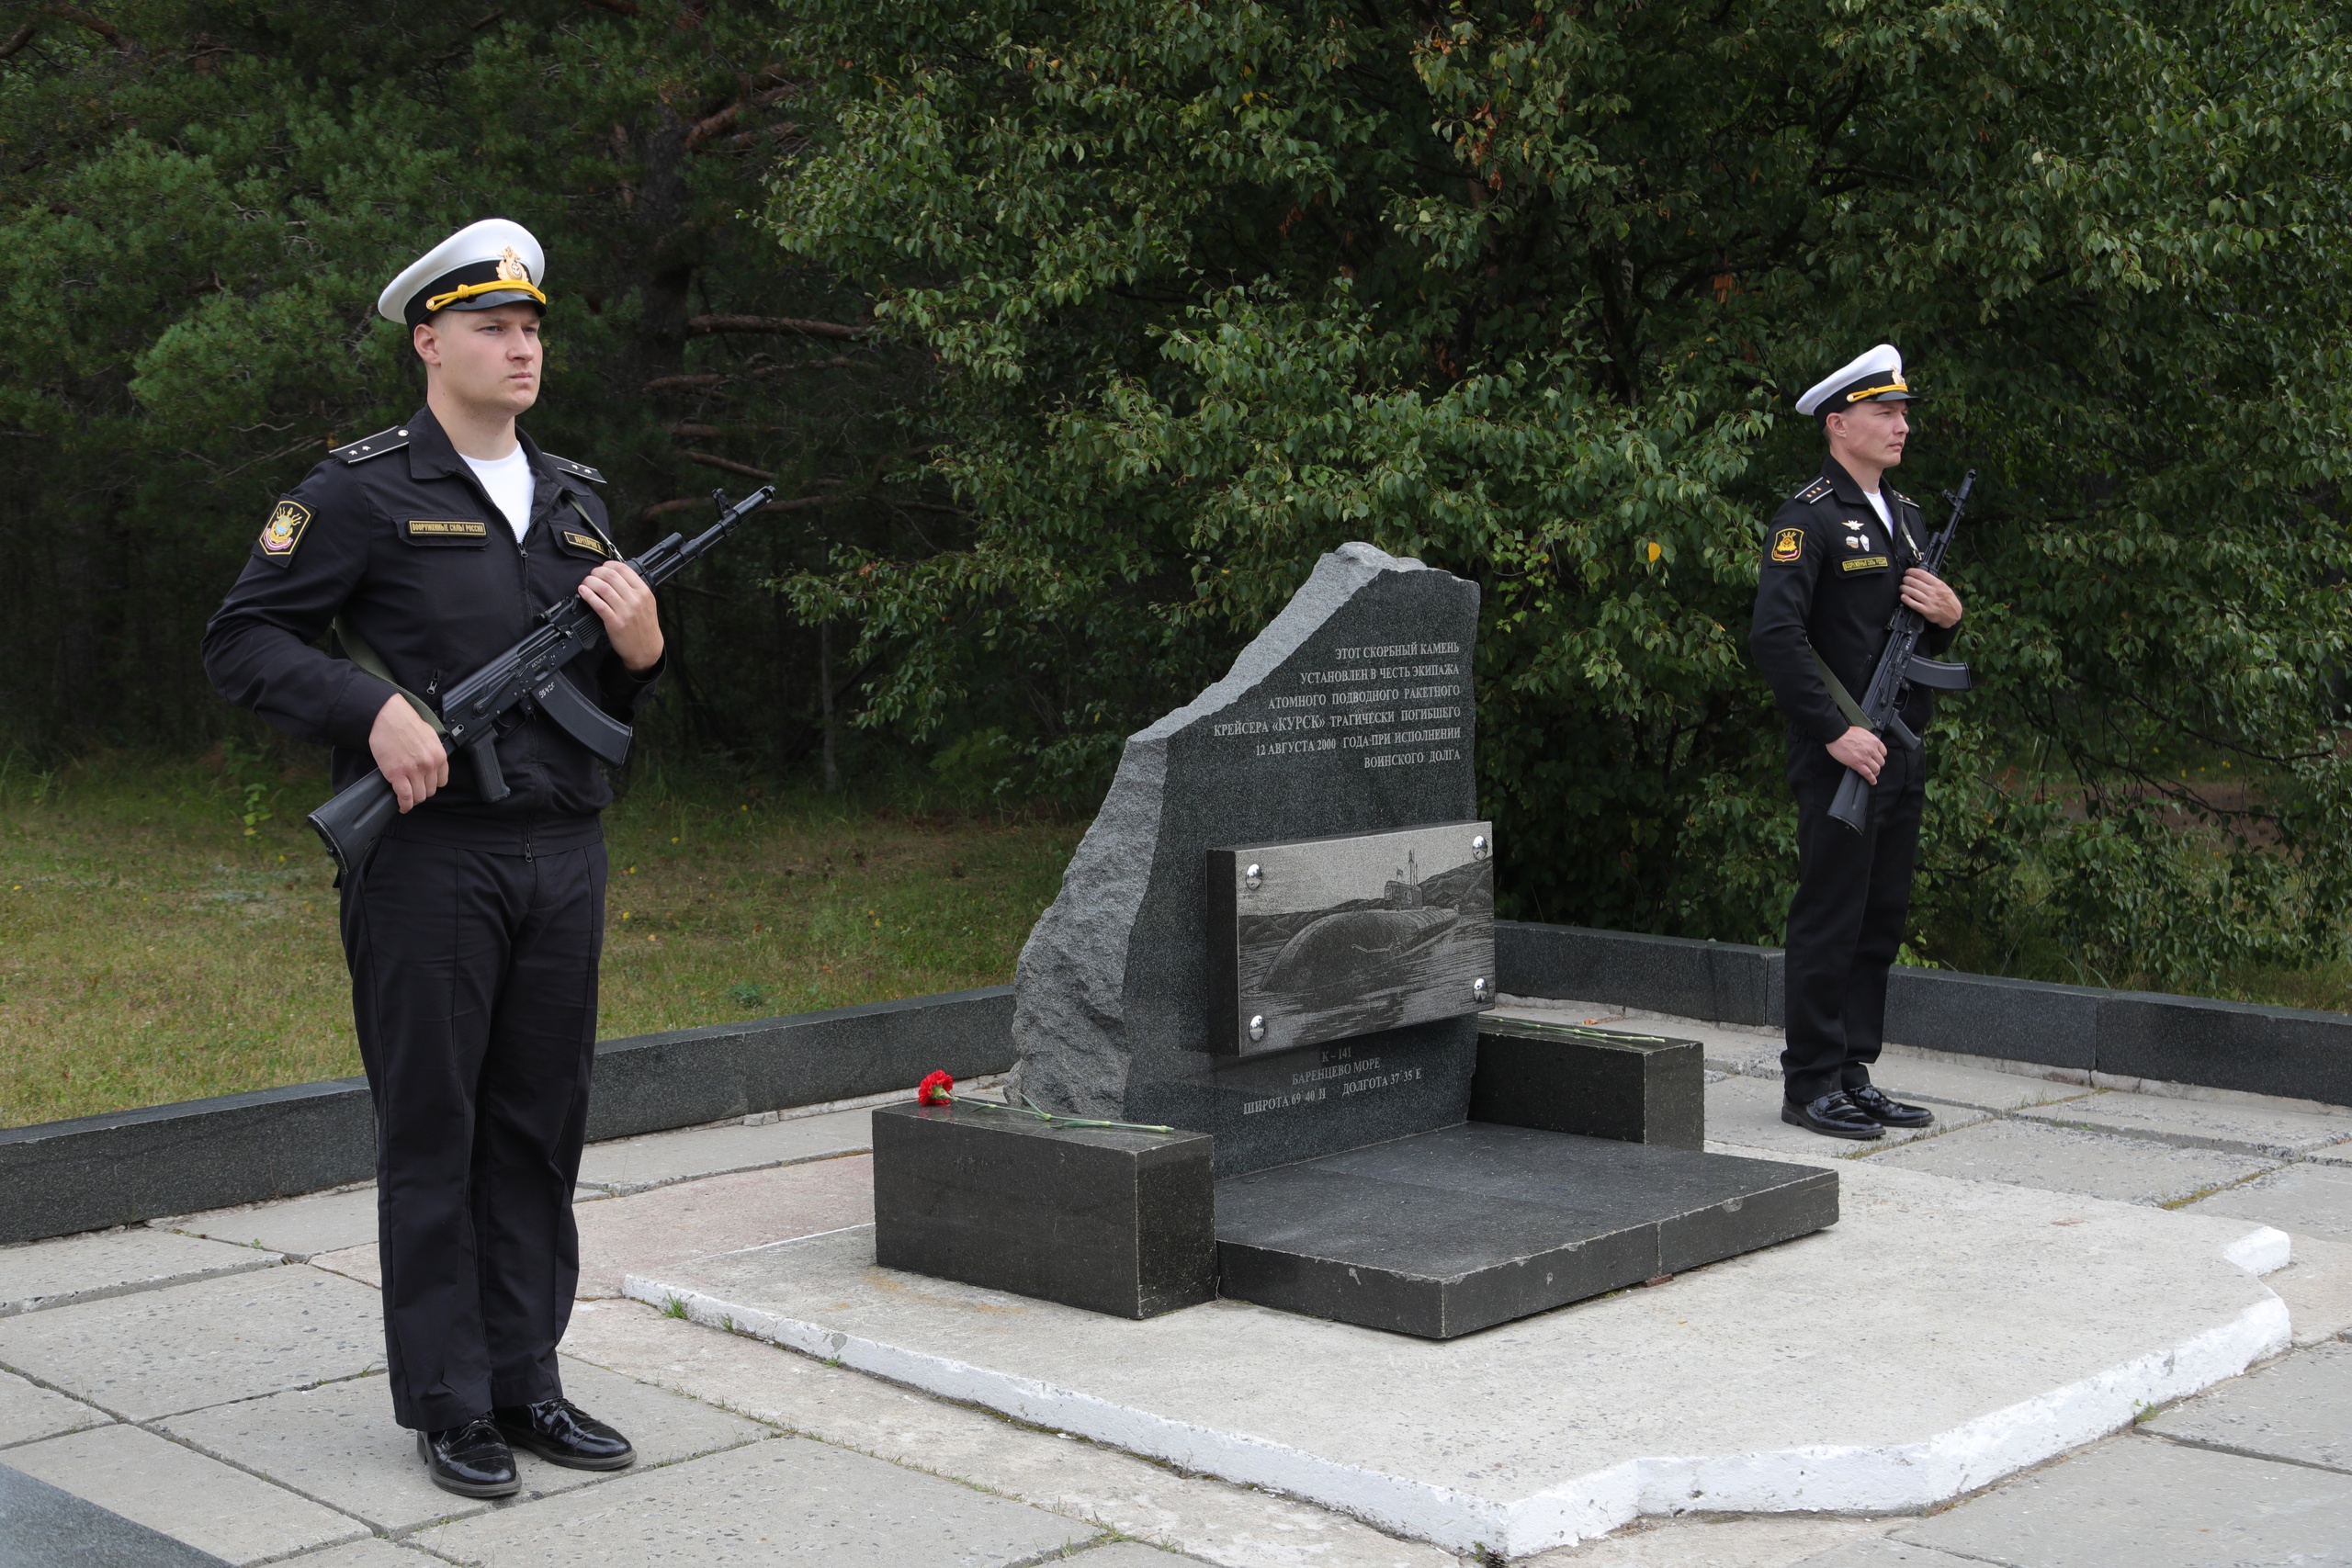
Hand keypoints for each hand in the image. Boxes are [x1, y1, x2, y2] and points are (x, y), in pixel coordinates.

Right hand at [369, 694, 447, 812]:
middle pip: (430, 791)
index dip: (432, 784)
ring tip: (406, 798)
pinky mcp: (397, 774)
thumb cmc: (405, 723)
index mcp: (439, 755)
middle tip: (413, 790)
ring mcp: (414, 771)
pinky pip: (405, 797)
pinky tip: (402, 806)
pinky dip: (404, 805)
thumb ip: (432, 751)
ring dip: (413, 800)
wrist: (388, 716)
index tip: (425, 785)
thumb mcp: (429, 736)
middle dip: (421, 792)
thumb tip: (430, 762)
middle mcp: (429, 764)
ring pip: (418, 796)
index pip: (441, 781)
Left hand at [579, 561, 663, 670]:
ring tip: (585, 583)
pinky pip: (598, 604)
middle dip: (596, 572)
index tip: (603, 567)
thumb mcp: (647, 604)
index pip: (623, 569)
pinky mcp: (615, 622)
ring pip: (603, 588)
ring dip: (590, 582)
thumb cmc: (645, 626)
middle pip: (611, 576)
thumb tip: (615, 575)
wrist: (647, 649)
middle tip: (592, 575)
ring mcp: (625, 611)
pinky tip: (583, 592)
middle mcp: (635, 599)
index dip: (608, 565)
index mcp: (644, 592)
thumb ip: (635, 589)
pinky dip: (588, 595)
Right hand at [1827, 725, 1885, 783]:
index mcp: (1874, 741)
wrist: (1837, 734)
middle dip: (1878, 765)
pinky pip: (1868, 774)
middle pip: (1881, 762)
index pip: (1883, 752)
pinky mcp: (1857, 764)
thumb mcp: (1862, 732)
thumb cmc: (1846, 732)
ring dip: (1875, 773)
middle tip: (1874, 767)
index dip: (1880, 756)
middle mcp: (1872, 750)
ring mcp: (1865, 758)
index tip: (1877, 758)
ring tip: (1873, 775)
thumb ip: (1868, 739)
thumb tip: (1867, 743)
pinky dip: (1871, 779)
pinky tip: (1872, 781)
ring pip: (1876, 769)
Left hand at [1901, 567, 1962, 627]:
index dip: (1912, 572)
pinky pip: (1913, 604)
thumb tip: (1921, 575)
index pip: (1922, 574)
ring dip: (1904, 588)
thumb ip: (1934, 582)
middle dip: (1907, 579)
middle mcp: (1933, 592)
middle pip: (1915, 582)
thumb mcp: (1945, 587)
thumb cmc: (1949, 600)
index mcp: (1938, 584)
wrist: (1953, 615)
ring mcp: (1929, 601)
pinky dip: (1906, 599)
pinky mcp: (1926, 610)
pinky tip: (1903, 597)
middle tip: (1904, 580)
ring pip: (1913, 592)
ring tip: (1902, 587)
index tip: (1908, 572)